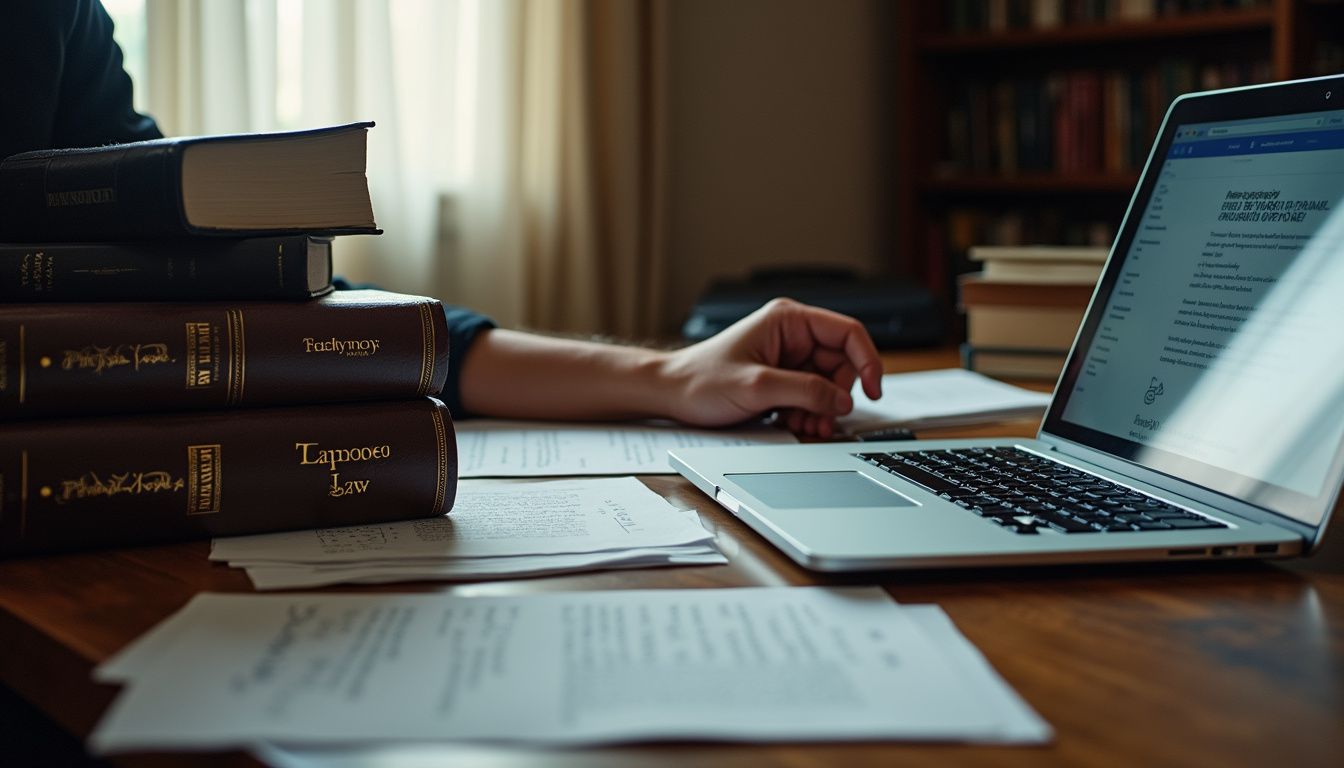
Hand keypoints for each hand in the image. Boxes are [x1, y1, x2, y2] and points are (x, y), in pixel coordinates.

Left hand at [658, 298, 882, 437]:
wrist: (671, 395)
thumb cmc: (701, 380)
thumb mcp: (757, 387)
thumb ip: (805, 391)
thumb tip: (842, 401)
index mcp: (788, 320)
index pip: (848, 333)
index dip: (868, 361)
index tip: (874, 390)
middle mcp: (793, 335)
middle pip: (842, 364)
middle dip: (836, 396)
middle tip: (823, 420)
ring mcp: (788, 358)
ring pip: (828, 385)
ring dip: (822, 409)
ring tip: (804, 425)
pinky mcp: (782, 379)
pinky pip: (812, 396)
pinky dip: (809, 413)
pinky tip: (793, 424)